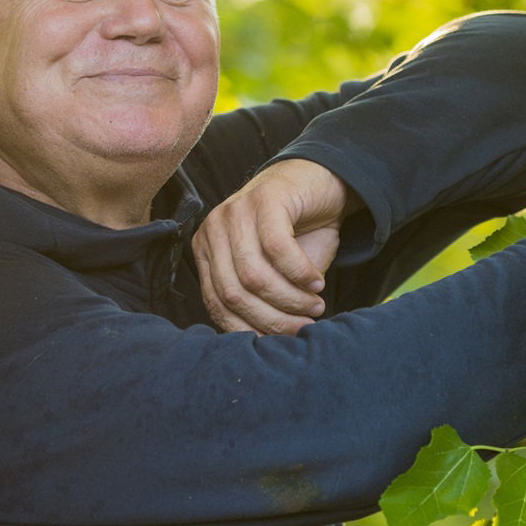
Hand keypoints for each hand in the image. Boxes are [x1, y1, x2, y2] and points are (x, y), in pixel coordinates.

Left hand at [192, 159, 359, 334]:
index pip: (216, 303)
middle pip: (233, 293)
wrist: (318, 182)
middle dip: (272, 318)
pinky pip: (277, 249)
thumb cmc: (296, 233)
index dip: (248, 328)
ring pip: (253, 275)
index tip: (279, 341)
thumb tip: (264, 343)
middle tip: (304, 325)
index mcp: (207, 251)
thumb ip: (260, 299)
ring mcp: (235, 210)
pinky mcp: (264, 198)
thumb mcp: (272, 271)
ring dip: (289, 299)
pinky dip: (300, 273)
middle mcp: (213, 229)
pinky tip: (317, 281)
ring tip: (315, 305)